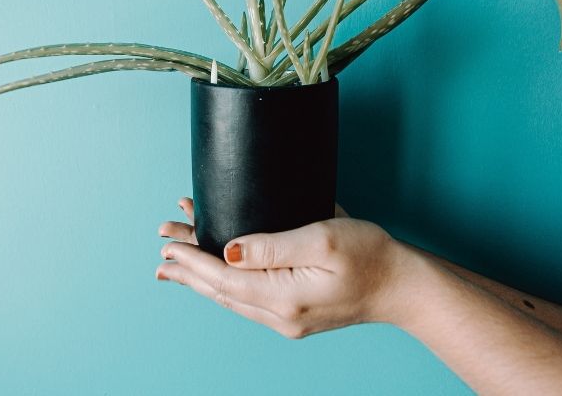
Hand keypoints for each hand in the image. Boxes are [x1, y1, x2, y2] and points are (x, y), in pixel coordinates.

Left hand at [156, 198, 425, 338]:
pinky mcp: (294, 316)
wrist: (401, 286)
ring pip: (231, 298)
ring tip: (174, 265)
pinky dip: (224, 284)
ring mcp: (287, 320)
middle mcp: (280, 316)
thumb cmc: (370, 256)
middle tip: (160, 254)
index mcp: (284, 297)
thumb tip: (229, 250)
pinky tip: (216, 275)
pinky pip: (247, 300)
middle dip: (187, 271)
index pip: (223, 277)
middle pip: (220, 292)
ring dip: (201, 279)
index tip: (168, 244)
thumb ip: (273, 245)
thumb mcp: (323, 239)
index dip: (192, 260)